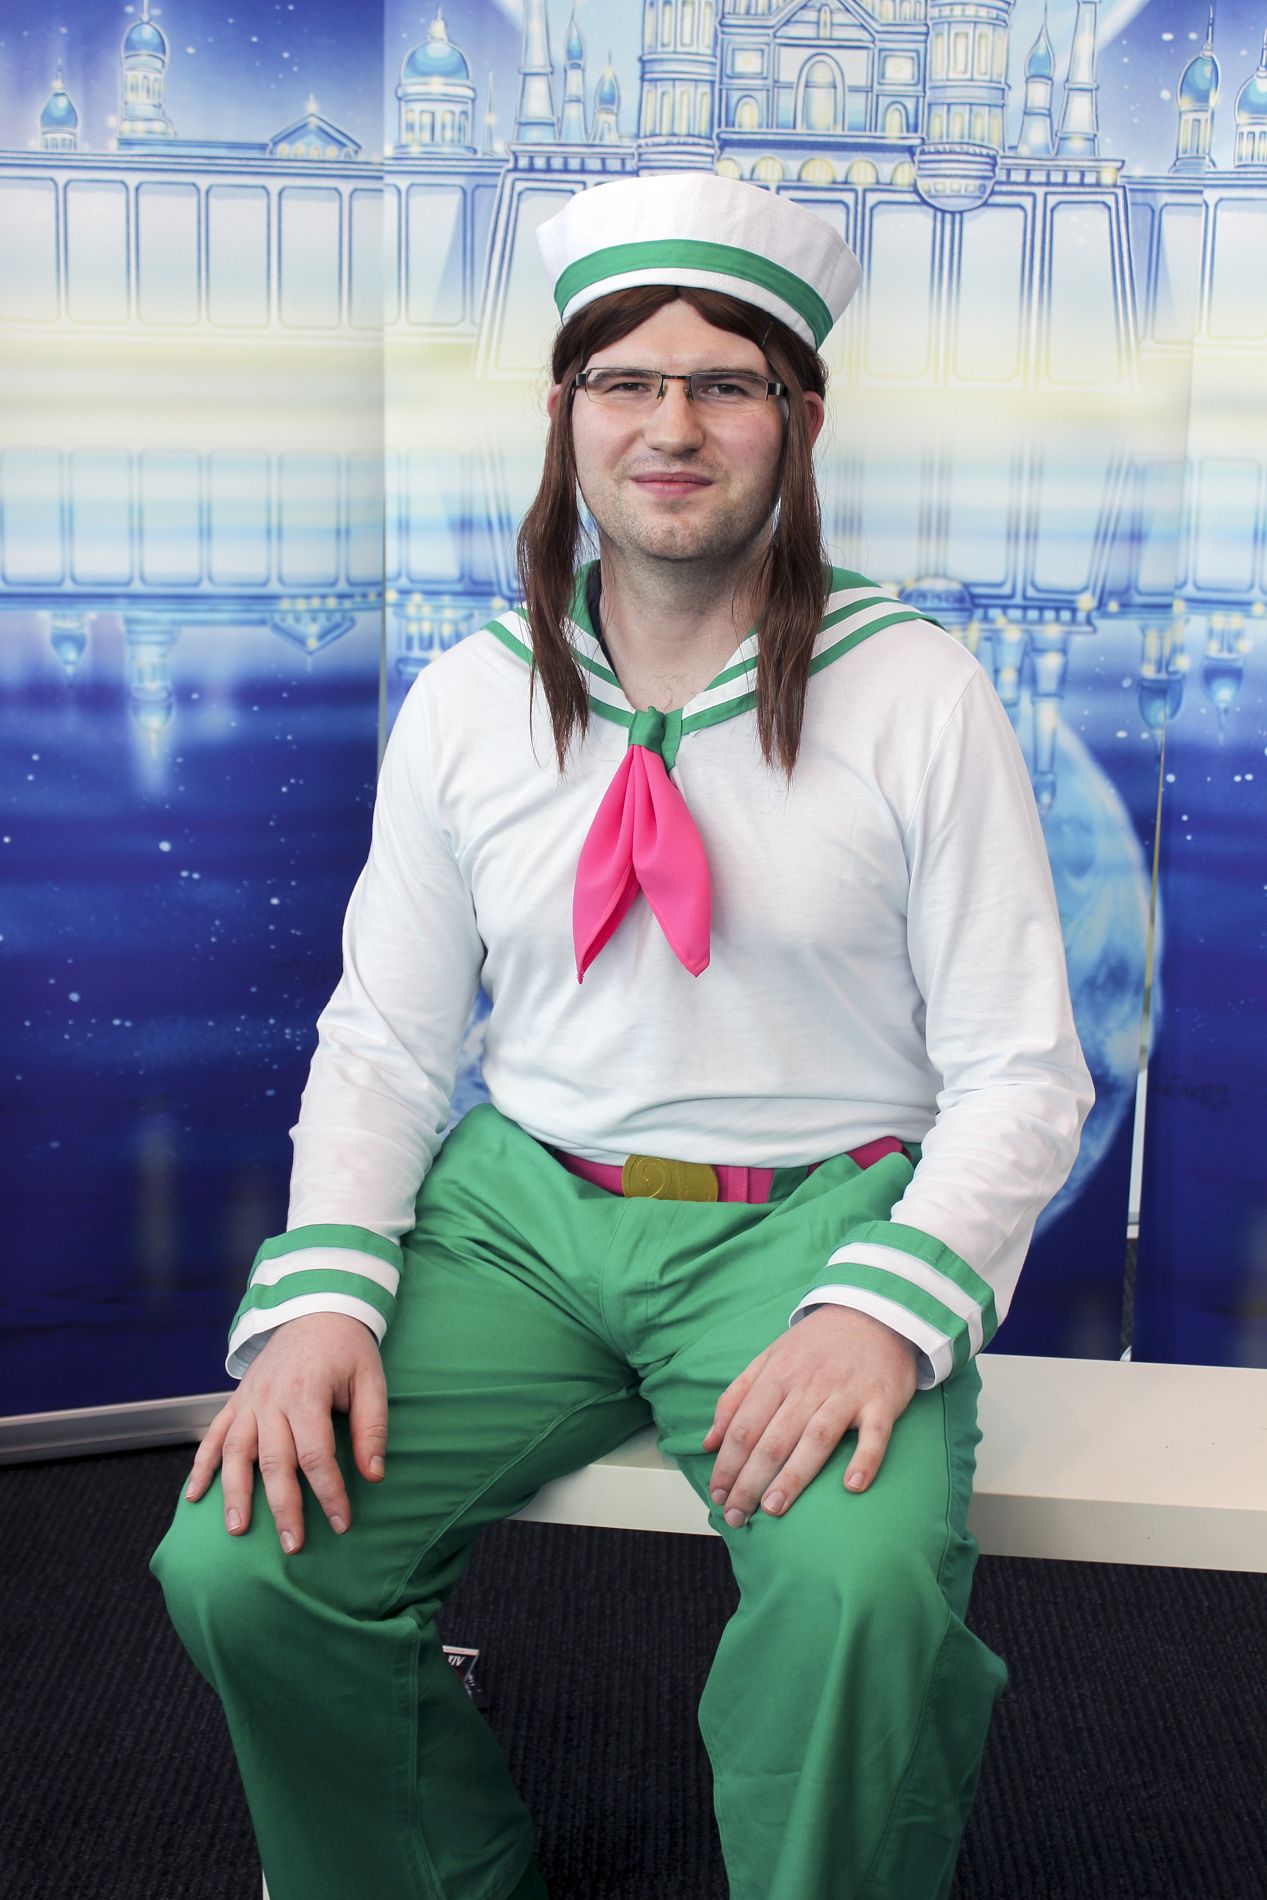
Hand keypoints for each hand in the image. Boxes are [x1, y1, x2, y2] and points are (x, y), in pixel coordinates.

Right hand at [184, 1313, 387, 1553]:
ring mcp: (249, 1400)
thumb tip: (374, 1475)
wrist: (315, 1306)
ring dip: (234, 1493)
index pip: (316, 1454)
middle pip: (274, 1461)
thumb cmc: (347, 1348)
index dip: (330, 1492)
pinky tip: (194, 1496)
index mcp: (307, 1393)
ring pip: (235, 1452)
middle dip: (283, 1507)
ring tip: (237, 1529)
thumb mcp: (371, 1380)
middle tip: (292, 1546)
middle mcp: (271, 1399)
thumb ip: (371, 1428)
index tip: (342, 1523)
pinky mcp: (237, 1400)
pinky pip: (214, 1435)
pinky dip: (201, 1465)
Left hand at [702, 1306, 918, 1527]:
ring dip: (793, 1476)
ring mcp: (846, 1392)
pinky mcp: (881, 1400)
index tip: (717, 1495)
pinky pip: (874, 1434)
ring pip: (815, 1438)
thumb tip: (708, 1441)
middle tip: (736, 1515)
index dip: (727, 1463)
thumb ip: (736, 1397)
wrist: (874, 1311)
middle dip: (749, 1481)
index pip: (744, 1427)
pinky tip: (852, 1486)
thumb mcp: (769, 1358)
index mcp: (777, 1376)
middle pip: (773, 1439)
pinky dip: (865, 1459)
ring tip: (773, 1509)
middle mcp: (808, 1385)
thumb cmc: (816, 1344)